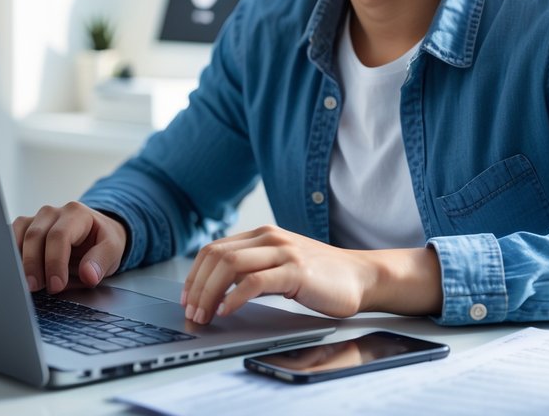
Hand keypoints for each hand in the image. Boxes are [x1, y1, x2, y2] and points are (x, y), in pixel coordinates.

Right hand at [12, 202, 127, 293]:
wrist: (95, 233)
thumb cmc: (101, 242)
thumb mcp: (113, 250)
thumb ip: (101, 261)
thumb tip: (89, 275)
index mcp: (76, 214)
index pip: (59, 236)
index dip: (55, 262)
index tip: (56, 285)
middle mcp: (53, 212)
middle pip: (35, 236)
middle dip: (33, 265)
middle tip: (35, 289)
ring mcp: (35, 218)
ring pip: (18, 235)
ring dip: (18, 262)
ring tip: (24, 284)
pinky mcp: (23, 228)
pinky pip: (9, 238)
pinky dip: (10, 256)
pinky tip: (14, 273)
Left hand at [180, 225, 442, 323]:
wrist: (361, 277)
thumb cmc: (321, 276)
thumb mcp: (281, 265)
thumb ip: (254, 268)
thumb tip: (217, 288)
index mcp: (262, 234)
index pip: (214, 249)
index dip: (194, 275)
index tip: (188, 298)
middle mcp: (270, 237)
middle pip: (216, 256)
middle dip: (197, 286)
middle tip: (192, 311)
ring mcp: (283, 252)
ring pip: (229, 266)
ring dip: (210, 293)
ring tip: (206, 314)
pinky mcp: (295, 271)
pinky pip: (254, 282)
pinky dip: (234, 298)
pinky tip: (228, 311)